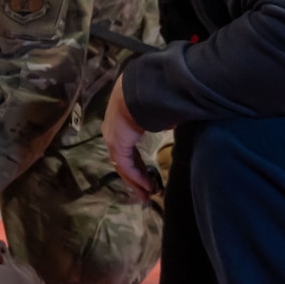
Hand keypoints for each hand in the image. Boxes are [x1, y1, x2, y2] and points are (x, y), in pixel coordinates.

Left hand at [103, 77, 153, 194]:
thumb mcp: (157, 109)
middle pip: (123, 159)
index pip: (127, 148)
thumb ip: (163, 119)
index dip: (137, 163)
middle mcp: (113, 131)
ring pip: (123, 165)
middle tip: (145, 190)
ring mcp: (113, 138)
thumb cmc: (152, 95)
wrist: (141, 89)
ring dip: (135, 180)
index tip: (147, 175)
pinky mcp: (117, 144)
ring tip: (146, 194)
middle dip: (135, 176)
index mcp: (121, 122)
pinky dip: (136, 177)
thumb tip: (172, 122)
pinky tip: (146, 186)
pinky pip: (126, 165)